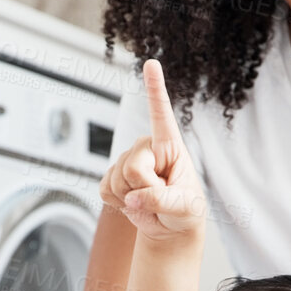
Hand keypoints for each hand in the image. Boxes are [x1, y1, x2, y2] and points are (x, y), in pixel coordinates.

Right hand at [99, 60, 205, 241]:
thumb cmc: (185, 212)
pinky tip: (132, 203)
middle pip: (134, 167)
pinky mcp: (112, 177)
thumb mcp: (185, 207)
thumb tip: (132, 199)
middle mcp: (146, 147)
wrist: (169, 228)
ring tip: (148, 200)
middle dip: (145, 189)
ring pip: (119, 180)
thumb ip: (161, 201)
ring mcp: (127, 160)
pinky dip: (118, 204)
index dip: (155, 89)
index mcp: (170, 145)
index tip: (151, 63)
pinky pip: (106, 190)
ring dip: (133, 199)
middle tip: (160, 197)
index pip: (161, 114)